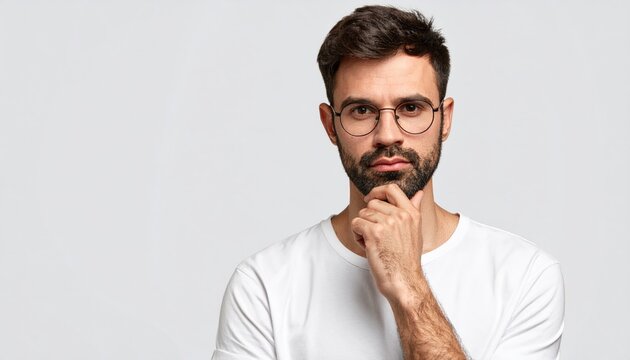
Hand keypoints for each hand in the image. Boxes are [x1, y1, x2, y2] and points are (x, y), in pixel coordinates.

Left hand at [351, 184, 423, 301]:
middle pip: (373, 203)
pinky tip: (367, 246)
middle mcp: (401, 216)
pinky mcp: (374, 233)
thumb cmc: (407, 260)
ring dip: (362, 228)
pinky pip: (356, 223)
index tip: (370, 200)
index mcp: (412, 214)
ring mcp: (388, 223)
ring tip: (373, 242)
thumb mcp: (416, 231)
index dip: (377, 191)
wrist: (404, 281)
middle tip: (374, 234)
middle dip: (368, 217)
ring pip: (363, 214)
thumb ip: (414, 210)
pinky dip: (357, 236)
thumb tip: (418, 193)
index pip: (392, 189)